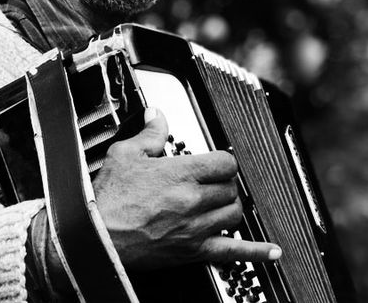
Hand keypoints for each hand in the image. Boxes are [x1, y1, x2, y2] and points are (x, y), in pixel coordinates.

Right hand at [92, 107, 281, 269]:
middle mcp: (194, 200)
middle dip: (224, 184)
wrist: (96, 239)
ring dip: (231, 207)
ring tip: (221, 204)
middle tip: (213, 184)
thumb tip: (156, 116)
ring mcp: (196, 228)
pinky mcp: (193, 251)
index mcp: (181, 173)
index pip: (225, 162)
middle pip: (231, 188)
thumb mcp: (124, 155)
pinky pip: (234, 252)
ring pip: (234, 213)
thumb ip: (148, 134)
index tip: (217, 163)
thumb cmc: (107, 200)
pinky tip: (272, 251)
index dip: (223, 161)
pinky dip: (257, 251)